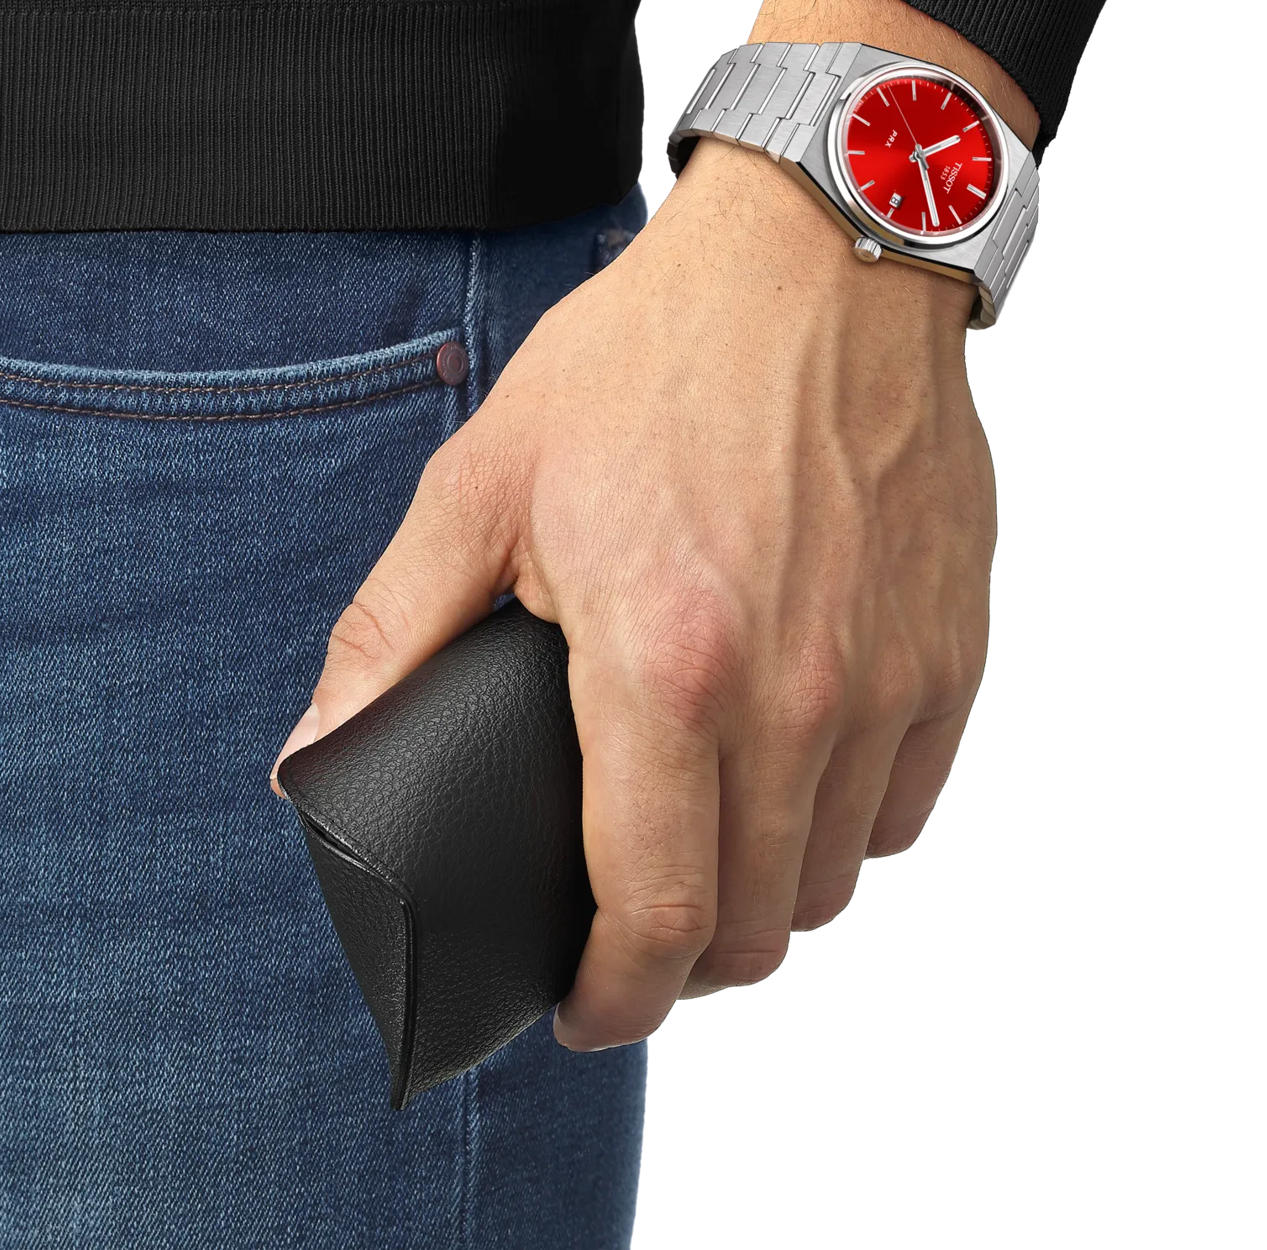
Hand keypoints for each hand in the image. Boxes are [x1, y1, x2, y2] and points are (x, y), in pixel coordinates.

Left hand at [270, 135, 997, 1047]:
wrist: (817, 261)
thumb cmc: (666, 353)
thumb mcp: (490, 479)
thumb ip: (394, 632)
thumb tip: (317, 752)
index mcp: (669, 659)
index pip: (655, 907)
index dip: (613, 994)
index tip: (588, 1004)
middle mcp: (797, 689)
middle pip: (754, 921)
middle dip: (683, 962)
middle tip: (635, 937)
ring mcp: (888, 674)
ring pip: (837, 876)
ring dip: (767, 903)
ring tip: (714, 865)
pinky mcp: (949, 645)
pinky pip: (910, 801)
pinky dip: (847, 829)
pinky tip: (798, 788)